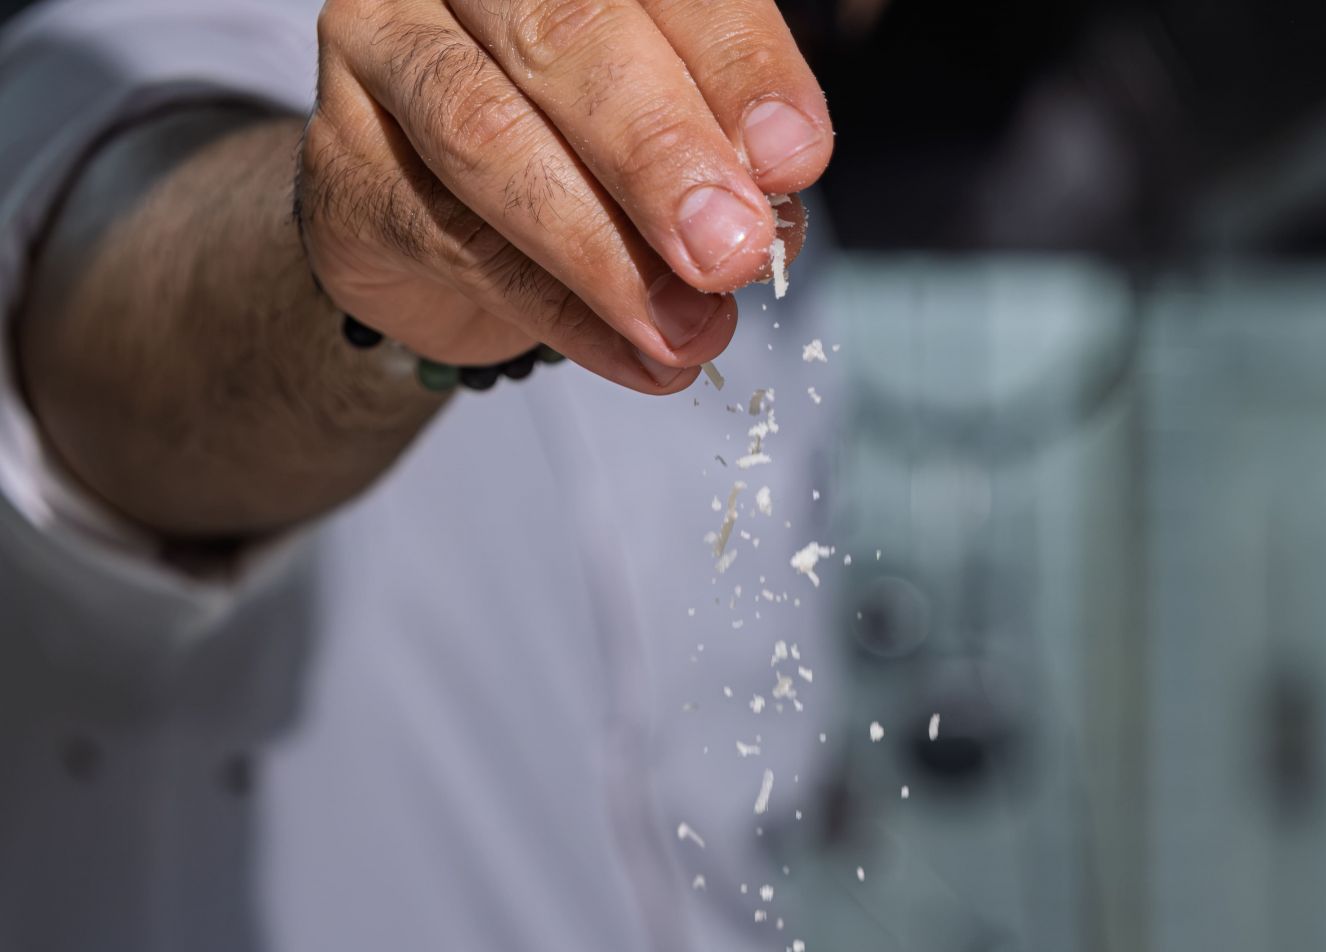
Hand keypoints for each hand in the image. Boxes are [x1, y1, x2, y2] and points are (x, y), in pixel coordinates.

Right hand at [298, 0, 832, 391]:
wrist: (420, 217)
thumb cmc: (563, 146)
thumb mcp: (662, 132)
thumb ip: (718, 150)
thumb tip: (774, 217)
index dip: (735, 62)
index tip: (795, 158)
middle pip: (565, 33)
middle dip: (663, 154)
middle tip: (733, 252)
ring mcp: (384, 43)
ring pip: (489, 137)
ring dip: (605, 252)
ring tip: (690, 330)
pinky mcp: (344, 157)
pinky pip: (458, 241)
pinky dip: (563, 314)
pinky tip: (639, 359)